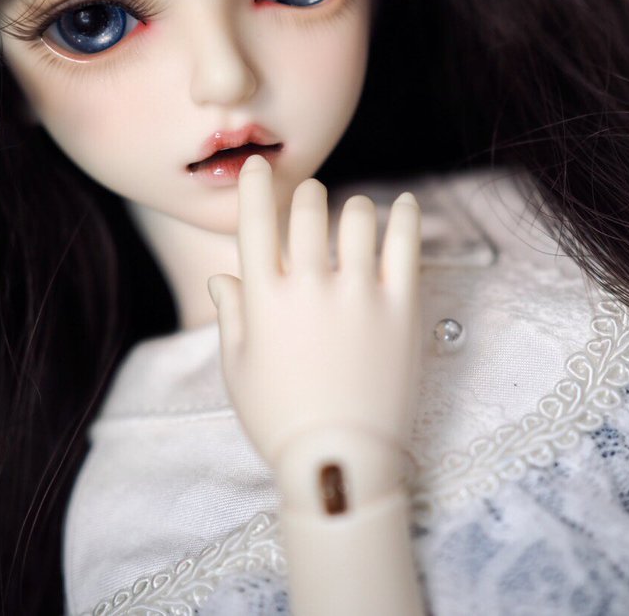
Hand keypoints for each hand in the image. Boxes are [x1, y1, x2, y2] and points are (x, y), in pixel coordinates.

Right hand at [208, 156, 421, 480]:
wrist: (340, 462)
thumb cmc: (281, 423)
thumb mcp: (239, 372)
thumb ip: (232, 318)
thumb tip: (222, 278)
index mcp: (264, 301)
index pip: (254, 224)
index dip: (254, 187)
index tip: (257, 166)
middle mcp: (309, 287)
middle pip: (307, 214)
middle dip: (306, 196)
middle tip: (310, 194)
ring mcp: (358, 295)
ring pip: (357, 221)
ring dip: (352, 208)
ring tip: (355, 211)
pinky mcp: (400, 308)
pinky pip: (405, 246)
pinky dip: (404, 218)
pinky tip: (405, 204)